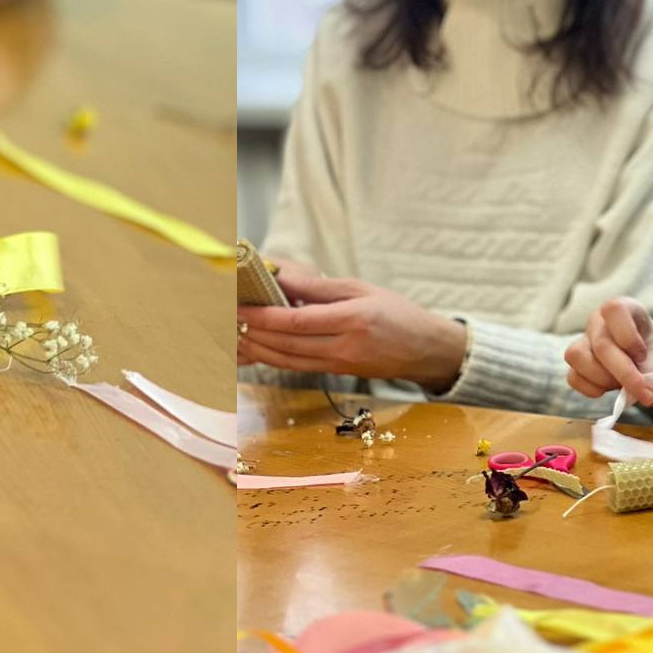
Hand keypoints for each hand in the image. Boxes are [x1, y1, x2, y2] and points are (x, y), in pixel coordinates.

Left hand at [236, 268, 468, 391]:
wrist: (425, 349)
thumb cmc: (396, 312)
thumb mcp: (362, 288)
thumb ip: (320, 287)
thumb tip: (282, 278)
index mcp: (352, 320)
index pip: (298, 321)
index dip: (265, 316)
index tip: (241, 306)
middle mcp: (343, 347)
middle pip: (287, 344)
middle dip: (254, 332)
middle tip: (228, 319)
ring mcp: (338, 364)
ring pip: (288, 361)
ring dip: (257, 350)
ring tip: (234, 335)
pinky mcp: (335, 373)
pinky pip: (297, 367)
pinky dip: (273, 359)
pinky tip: (256, 350)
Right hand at [563, 297, 652, 407]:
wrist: (650, 356)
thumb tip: (638, 396)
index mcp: (622, 309)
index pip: (614, 310)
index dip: (628, 336)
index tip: (643, 356)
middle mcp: (598, 321)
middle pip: (600, 344)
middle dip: (625, 374)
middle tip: (647, 394)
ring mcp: (582, 340)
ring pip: (577, 357)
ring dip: (604, 380)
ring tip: (624, 386)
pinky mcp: (576, 363)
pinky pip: (573, 377)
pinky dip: (592, 389)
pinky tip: (609, 389)